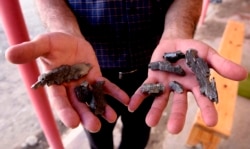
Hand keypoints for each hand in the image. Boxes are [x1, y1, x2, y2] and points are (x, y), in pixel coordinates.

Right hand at [5, 32, 128, 131]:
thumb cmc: (53, 42)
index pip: (59, 101)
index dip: (65, 111)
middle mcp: (69, 88)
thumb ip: (30, 50)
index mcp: (55, 84)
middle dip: (86, 116)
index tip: (73, 123)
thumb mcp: (42, 43)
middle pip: (78, 105)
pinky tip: (125, 100)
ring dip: (102, 108)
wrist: (68, 39)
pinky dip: (115, 93)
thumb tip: (10, 54)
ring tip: (112, 118)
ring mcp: (84, 84)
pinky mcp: (95, 77)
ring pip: (93, 98)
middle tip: (95, 127)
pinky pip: (106, 87)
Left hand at [129, 39, 246, 133]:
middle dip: (177, 116)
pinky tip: (132, 107)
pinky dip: (139, 98)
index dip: (208, 110)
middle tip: (174, 130)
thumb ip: (222, 65)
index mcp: (196, 85)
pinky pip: (145, 89)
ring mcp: (166, 84)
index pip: (203, 99)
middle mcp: (180, 88)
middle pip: (179, 104)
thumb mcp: (208, 54)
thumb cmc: (193, 50)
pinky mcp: (153, 78)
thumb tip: (244, 75)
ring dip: (155, 111)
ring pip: (160, 100)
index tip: (212, 122)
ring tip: (150, 122)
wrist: (176, 42)